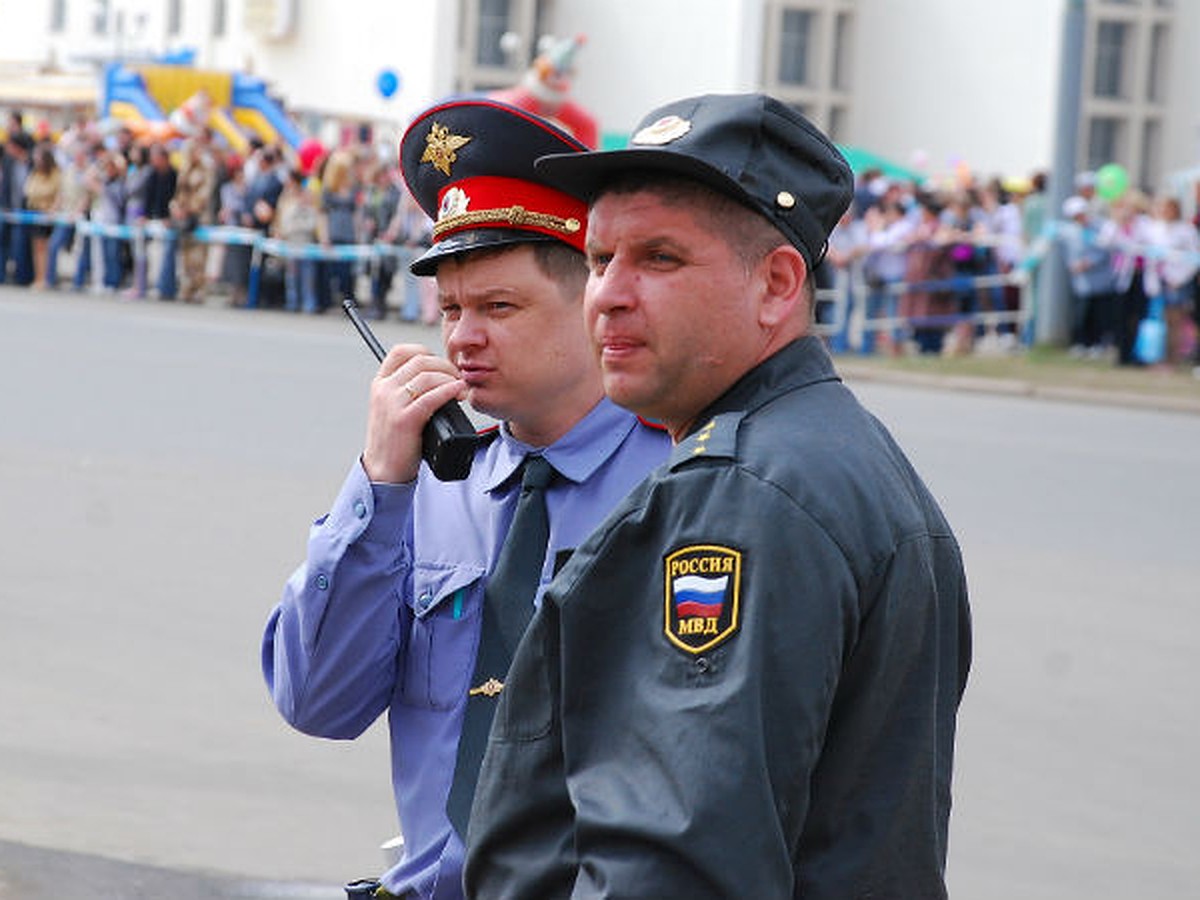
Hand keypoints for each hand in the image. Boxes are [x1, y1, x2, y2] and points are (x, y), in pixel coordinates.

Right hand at [362, 343, 466, 483]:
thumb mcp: (395, 408)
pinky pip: (432, 396)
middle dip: (446, 366)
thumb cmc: (395, 442)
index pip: (402, 351)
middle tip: (459, 379)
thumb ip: (410, 390)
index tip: (442, 366)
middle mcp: (384, 389)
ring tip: (462, 390)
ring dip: (451, 379)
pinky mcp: (404, 419)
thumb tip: (442, 377)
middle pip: (420, 360)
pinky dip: (450, 390)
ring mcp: (392, 403)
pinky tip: (459, 393)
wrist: (383, 471)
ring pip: (428, 376)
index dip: (427, 352)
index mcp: (380, 384)